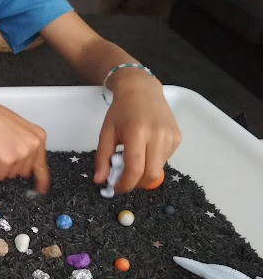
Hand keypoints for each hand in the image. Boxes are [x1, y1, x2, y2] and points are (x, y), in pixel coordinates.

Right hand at [0, 92, 49, 192]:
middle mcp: (33, 146)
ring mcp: (20, 155)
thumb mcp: (16, 131)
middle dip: (11, 166)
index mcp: (37, 137)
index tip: (41, 189)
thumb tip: (24, 166)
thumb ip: (24, 147)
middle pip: (23, 172)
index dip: (41, 180)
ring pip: (9, 175)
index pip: (42, 165)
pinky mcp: (6, 162)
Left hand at [93, 70, 181, 192]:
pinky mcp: (177, 137)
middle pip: (151, 174)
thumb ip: (102, 158)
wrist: (141, 89)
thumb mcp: (106, 132)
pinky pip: (165, 160)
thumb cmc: (120, 110)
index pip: (135, 168)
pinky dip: (153, 162)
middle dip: (136, 184)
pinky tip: (144, 150)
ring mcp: (170, 137)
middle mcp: (158, 135)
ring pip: (159, 169)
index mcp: (137, 132)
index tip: (116, 188)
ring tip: (132, 161)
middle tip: (124, 181)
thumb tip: (99, 181)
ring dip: (144, 173)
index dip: (125, 184)